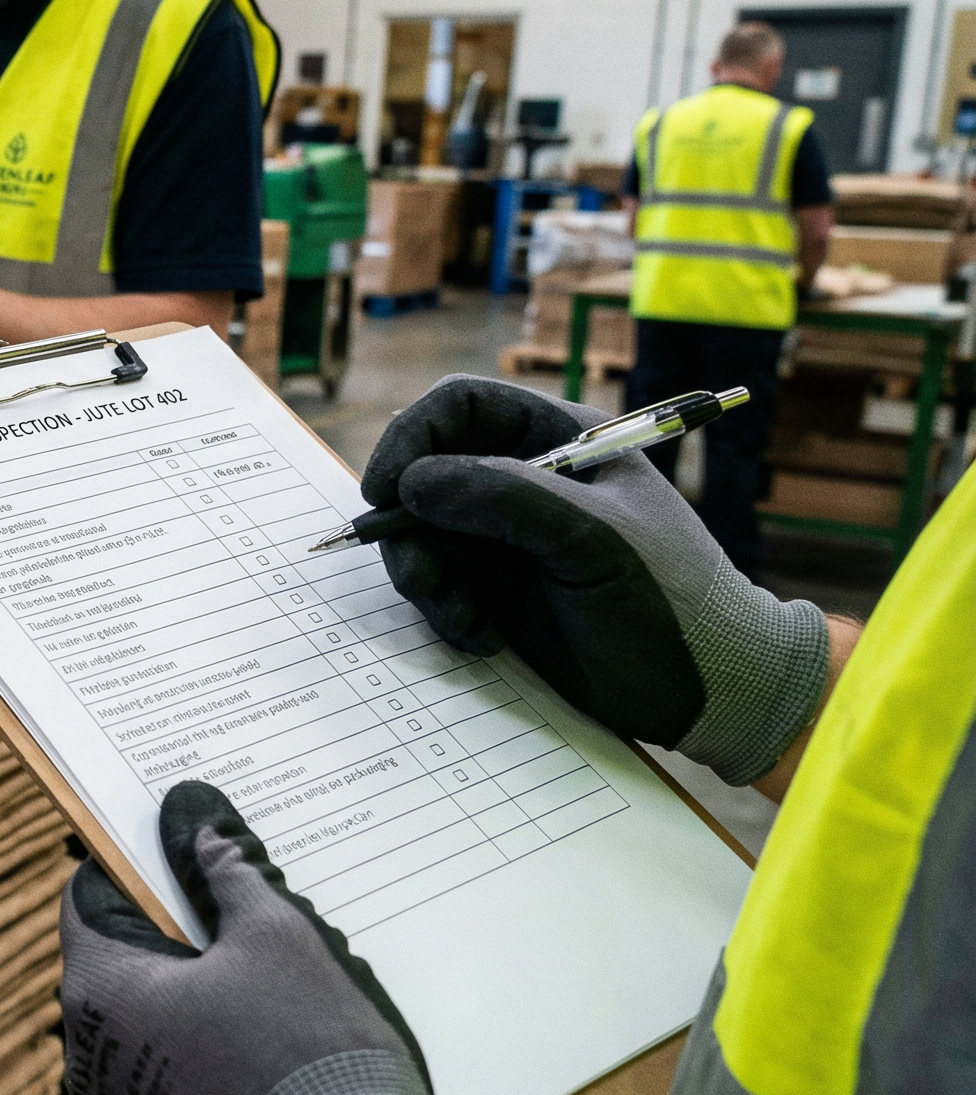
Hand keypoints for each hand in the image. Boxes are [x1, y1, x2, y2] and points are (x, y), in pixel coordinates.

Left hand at [62, 782, 509, 1094]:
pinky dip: (200, 1067)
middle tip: (233, 914)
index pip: (88, 898)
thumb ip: (226, 874)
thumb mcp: (275, 938)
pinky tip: (260, 1056)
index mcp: (101, 992)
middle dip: (171, 937)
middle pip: (118, 967)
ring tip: (262, 991)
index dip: (130, 865)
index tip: (171, 848)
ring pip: (145, 1033)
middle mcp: (89, 1061)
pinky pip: (166, 1094)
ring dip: (188, 1005)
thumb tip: (198, 827)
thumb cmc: (310, 1056)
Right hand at [360, 375, 830, 785]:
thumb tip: (411, 484)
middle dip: (409, 526)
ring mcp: (507, 537)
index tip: (386, 490)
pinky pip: (438, 586)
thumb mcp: (592, 538)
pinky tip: (485, 637)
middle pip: (424, 474)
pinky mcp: (497, 591)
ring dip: (425, 578)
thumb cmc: (669, 598)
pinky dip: (445, 613)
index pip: (461, 407)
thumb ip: (503, 497)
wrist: (708, 687)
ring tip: (463, 618)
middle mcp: (524, 481)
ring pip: (420, 535)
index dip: (413, 436)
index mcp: (559, 441)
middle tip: (421, 577)